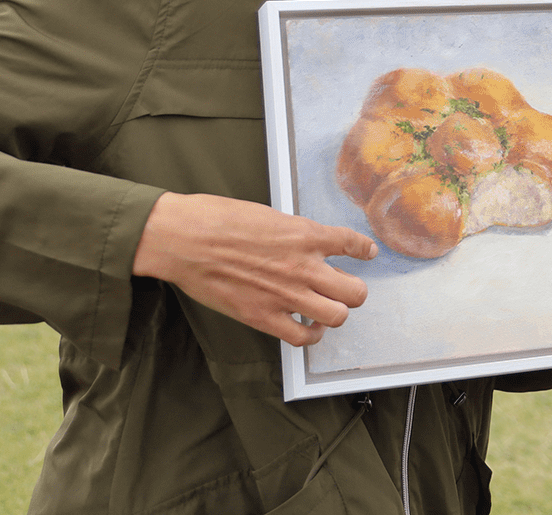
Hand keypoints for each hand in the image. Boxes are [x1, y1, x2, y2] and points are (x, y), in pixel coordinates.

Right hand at [132, 192, 377, 345]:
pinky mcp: (262, 316)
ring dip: (335, 313)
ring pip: (337, 316)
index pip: (352, 243)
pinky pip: (303, 337)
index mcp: (305, 234)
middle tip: (344, 288)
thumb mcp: (268, 215)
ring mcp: (285, 294)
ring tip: (327, 309)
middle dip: (354, 291)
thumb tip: (306, 243)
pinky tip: (308, 327)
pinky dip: (311, 335)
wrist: (184, 239)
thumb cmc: (217, 219)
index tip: (367, 253)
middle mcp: (303, 266)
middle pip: (354, 291)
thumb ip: (293, 233)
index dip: (364, 250)